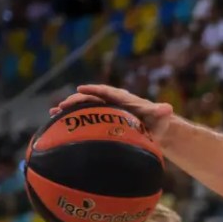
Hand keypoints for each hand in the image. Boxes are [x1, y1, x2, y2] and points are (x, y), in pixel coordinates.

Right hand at [50, 84, 174, 140]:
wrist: (153, 132)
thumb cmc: (157, 124)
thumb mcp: (160, 119)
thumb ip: (161, 113)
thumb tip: (168, 109)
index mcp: (122, 100)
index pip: (107, 92)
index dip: (94, 91)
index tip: (82, 89)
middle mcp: (110, 103)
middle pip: (91, 99)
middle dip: (76, 101)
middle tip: (63, 105)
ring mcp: (103, 113)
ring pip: (83, 108)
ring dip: (69, 110)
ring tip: (54, 113)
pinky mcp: (100, 122)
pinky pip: (83, 119)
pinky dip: (71, 120)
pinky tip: (56, 124)